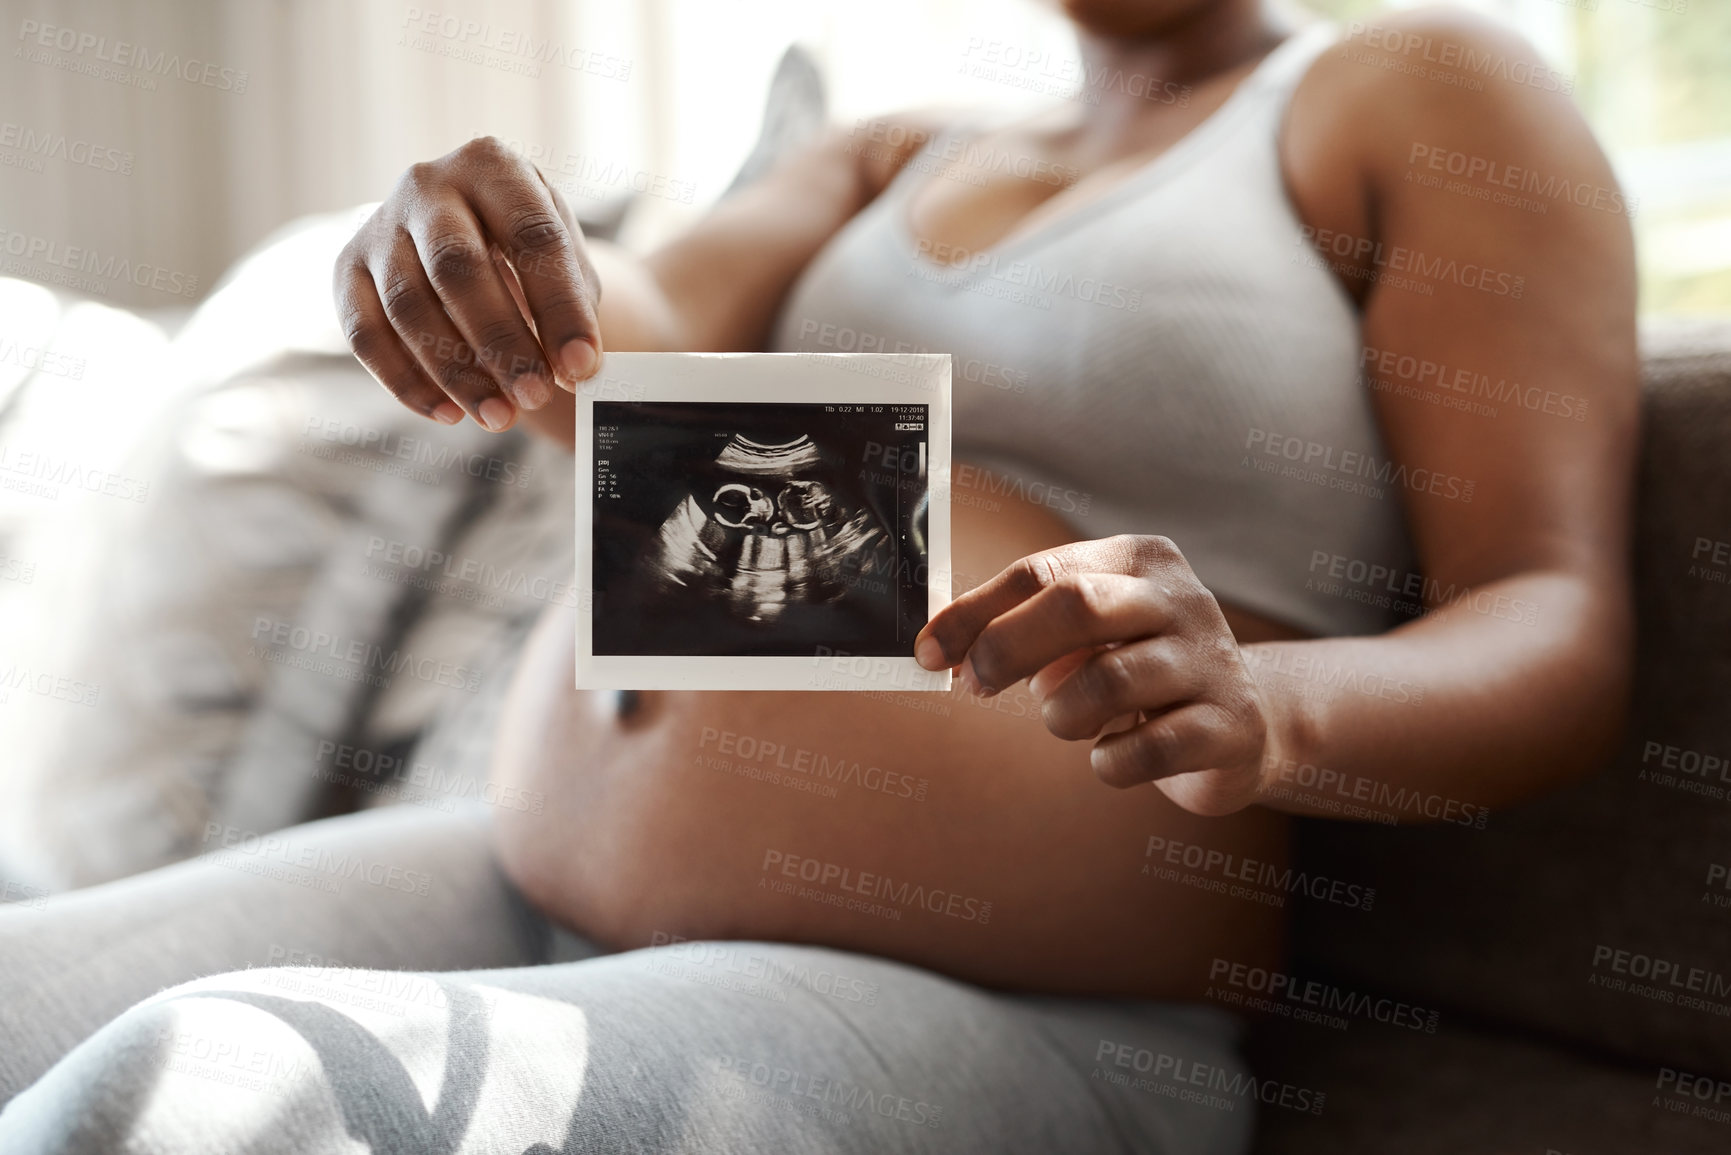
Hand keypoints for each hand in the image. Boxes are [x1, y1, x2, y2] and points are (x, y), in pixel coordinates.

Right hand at [333, 136, 603, 431]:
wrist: (468, 233)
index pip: (532, 237)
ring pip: (408, 306)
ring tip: (501, 416)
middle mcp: (427, 184)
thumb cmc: (528, 252)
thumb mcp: (563, 259)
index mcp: (492, 166)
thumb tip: (574, 368)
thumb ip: (572, 305)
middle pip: (458, 267)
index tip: (583, 367)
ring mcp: (379, 224)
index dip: (560, 308)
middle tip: (535, 396)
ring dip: (456, 372)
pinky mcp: (347, 268)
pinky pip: (366, 333)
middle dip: (501, 341)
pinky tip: (449, 413)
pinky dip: (407, 381)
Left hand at [914, 535, 1271, 815]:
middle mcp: (1182, 599)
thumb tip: (942, 646)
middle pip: (1077, 605)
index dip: (975, 612)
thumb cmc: (1139, 672)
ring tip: (1067, 720)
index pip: (1043, 572)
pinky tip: (1112, 754)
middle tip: (975, 686)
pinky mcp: (1230, 725)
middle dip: (1007, 648)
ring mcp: (1212, 660)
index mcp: (1140, 560)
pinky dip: (1109, 761)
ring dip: (1062, 715)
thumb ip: (1022, 628)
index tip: (926, 652)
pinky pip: (1144, 750)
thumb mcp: (1086, 637)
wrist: (1246, 726)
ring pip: (1108, 681)